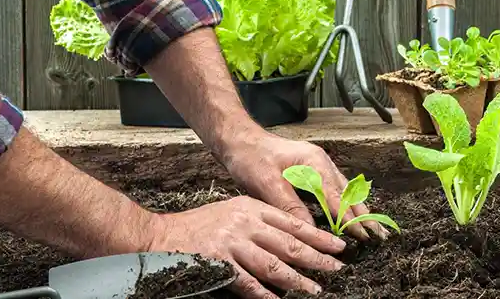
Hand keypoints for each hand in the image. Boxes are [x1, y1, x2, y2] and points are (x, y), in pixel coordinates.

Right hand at [147, 195, 345, 297]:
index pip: (293, 222)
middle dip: (316, 258)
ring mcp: (232, 243)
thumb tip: (292, 238)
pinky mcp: (218, 263)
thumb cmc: (200, 225)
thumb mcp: (234, 211)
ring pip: (273, 264)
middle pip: (289, 243)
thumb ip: (260, 221)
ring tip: (315, 289)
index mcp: (252, 208)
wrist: (161, 234)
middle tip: (337, 268)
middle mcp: (245, 223)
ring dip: (297, 279)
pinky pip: (247, 283)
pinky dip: (264, 294)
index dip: (318, 236)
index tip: (338, 246)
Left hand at [227, 133, 388, 240]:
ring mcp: (318, 165)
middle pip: (348, 193)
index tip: (362, 236)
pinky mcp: (312, 171)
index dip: (349, 218)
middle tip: (378, 236)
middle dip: (363, 215)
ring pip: (344, 191)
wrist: (239, 139)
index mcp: (314, 162)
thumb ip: (290, 206)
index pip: (337, 197)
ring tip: (372, 229)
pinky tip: (351, 215)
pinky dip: (345, 204)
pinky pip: (335, 189)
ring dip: (358, 210)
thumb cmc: (251, 158)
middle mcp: (321, 162)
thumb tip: (310, 230)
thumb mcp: (267, 183)